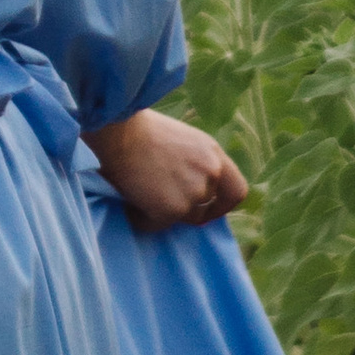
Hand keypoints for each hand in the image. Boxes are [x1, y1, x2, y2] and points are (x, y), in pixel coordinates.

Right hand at [83, 106, 245, 231]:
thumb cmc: (140, 129)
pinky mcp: (173, 210)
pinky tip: (131, 200)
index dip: (223, 205)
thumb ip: (197, 163)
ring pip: (181, 217)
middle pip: (205, 208)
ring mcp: (193, 194)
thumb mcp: (182, 140)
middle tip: (160, 197)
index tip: (208, 207)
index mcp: (213, 154)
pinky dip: (144, 218)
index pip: (236, 190)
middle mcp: (210, 174)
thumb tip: (195, 188)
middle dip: (185, 208)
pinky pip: (158, 224)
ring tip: (141, 191)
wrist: (118, 132)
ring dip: (162, 211)